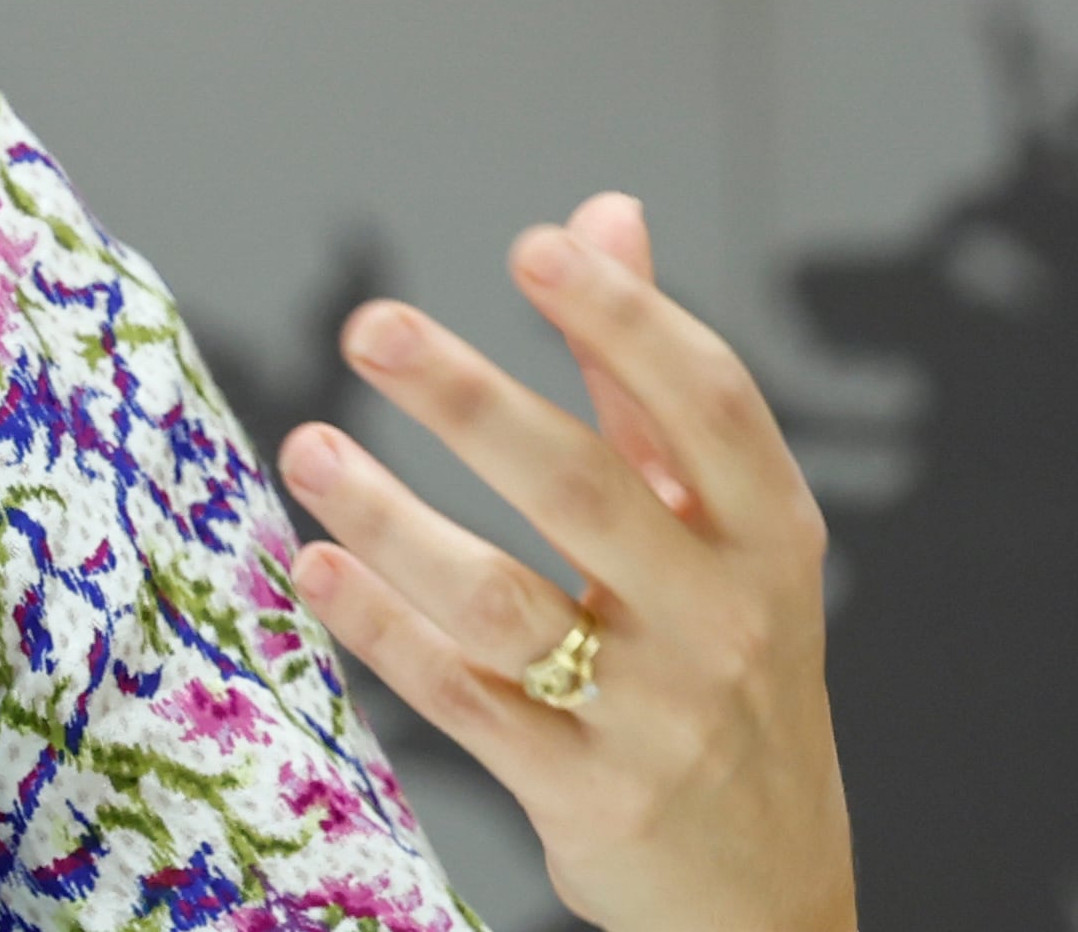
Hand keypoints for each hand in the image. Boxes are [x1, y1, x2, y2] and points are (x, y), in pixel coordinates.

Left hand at [274, 194, 855, 931]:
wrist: (770, 897)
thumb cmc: (731, 669)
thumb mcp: (729, 536)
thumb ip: (649, 381)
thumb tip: (603, 214)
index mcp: (770, 536)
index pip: (708, 402)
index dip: (625, 316)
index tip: (534, 245)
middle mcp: (722, 620)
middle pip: (584, 487)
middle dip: (469, 397)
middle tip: (368, 324)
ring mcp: (654, 715)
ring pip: (504, 602)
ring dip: (393, 520)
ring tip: (306, 448)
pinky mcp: (584, 794)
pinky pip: (465, 698)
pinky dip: (384, 629)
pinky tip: (316, 566)